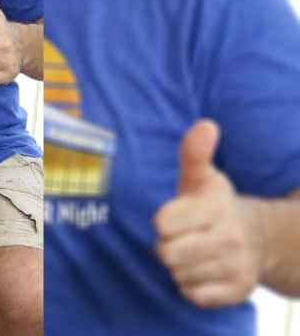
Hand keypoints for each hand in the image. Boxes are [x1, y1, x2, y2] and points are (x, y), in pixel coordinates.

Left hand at [154, 120, 263, 307]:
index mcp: (215, 207)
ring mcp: (235, 266)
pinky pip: (194, 295)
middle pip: (167, 254)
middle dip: (166, 246)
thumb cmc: (213, 205)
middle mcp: (229, 237)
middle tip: (179, 238)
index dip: (162, 222)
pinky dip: (191, 287)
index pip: (164, 223)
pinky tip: (201, 271)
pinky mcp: (236, 292)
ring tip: (192, 252)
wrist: (257, 237)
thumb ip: (194, 153)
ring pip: (179, 275)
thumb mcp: (201, 177)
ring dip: (179, 267)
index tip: (170, 218)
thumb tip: (205, 125)